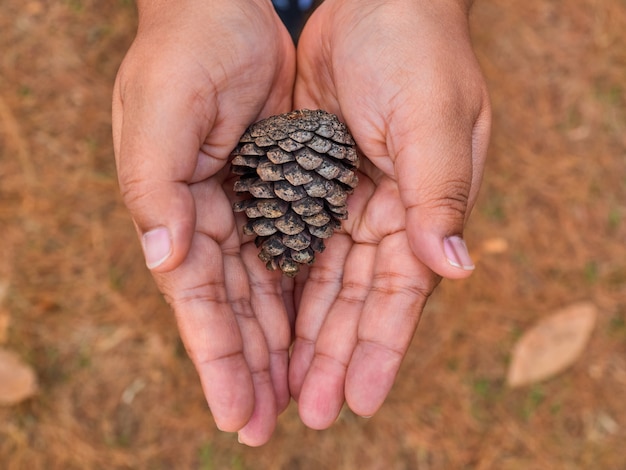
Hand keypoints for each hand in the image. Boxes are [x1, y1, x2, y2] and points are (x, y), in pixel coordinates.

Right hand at [111, 0, 295, 445]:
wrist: (225, 10)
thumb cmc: (185, 52)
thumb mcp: (161, 111)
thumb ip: (153, 187)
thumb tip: (161, 262)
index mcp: (175, 212)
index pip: (199, 303)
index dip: (216, 360)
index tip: (234, 416)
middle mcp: (211, 220)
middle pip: (234, 310)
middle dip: (249, 369)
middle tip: (264, 428)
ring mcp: (250, 208)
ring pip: (267, 292)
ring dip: (279, 345)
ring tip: (297, 398)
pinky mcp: (285, 190)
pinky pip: (296, 254)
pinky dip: (302, 297)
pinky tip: (312, 333)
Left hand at [289, 0, 490, 427]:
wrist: (372, 3)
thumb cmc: (413, 52)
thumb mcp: (433, 117)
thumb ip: (440, 191)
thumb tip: (454, 267)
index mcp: (421, 208)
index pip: (399, 295)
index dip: (380, 349)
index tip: (359, 401)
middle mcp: (384, 216)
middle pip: (355, 301)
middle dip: (335, 357)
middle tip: (312, 413)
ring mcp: (344, 203)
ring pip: (322, 284)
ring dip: (306, 335)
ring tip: (284, 386)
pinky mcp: (307, 185)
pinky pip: (293, 246)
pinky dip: (283, 287)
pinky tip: (268, 325)